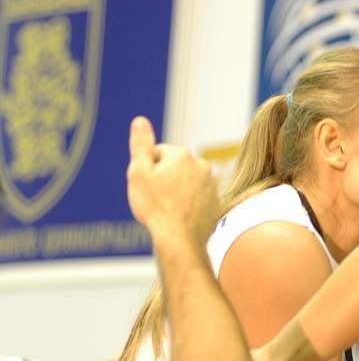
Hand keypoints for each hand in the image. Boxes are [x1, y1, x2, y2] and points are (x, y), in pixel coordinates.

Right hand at [126, 116, 219, 244]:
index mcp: (183, 155)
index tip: (148, 187)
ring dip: (177, 191)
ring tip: (169, 209)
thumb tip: (140, 120)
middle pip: (174, 167)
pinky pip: (197, 197)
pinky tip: (181, 216)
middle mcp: (202, 166)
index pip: (158, 154)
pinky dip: (189, 203)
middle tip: (157, 199)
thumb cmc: (156, 207)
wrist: (180, 239)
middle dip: (164, 179)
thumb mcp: (139, 173)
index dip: (148, 170)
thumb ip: (140, 145)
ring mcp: (212, 185)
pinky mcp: (216, 202)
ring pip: (186, 183)